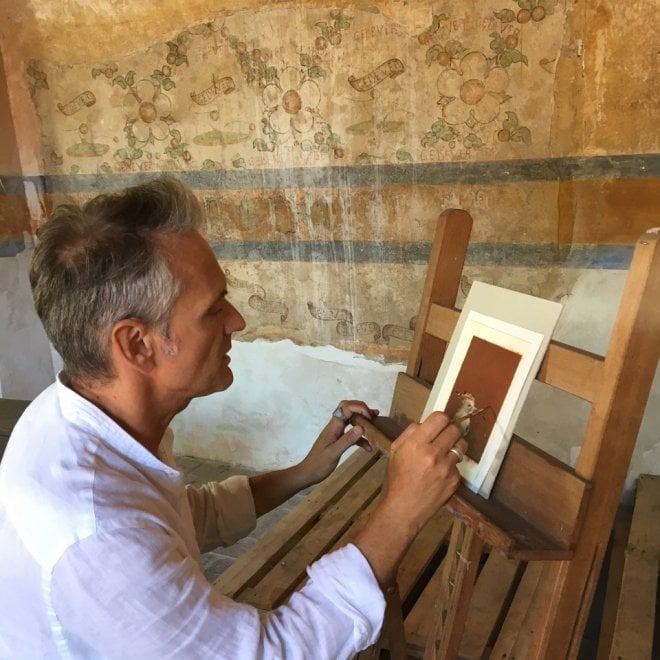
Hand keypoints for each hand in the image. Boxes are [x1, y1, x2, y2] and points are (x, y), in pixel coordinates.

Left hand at [297, 400, 379, 485]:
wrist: (309, 473)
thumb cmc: (319, 464)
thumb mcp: (334, 453)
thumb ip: (347, 440)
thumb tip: (361, 427)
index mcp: (333, 426)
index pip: (346, 408)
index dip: (359, 408)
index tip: (369, 418)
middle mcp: (335, 426)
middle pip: (348, 409)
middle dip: (362, 409)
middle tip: (373, 416)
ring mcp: (337, 433)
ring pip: (351, 420)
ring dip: (363, 421)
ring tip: (376, 424)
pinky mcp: (339, 441)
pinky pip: (352, 435)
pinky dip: (361, 438)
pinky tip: (368, 447)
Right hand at [381, 411, 466, 531]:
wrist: (403, 509)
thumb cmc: (397, 478)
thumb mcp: (395, 450)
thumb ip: (410, 433)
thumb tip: (425, 423)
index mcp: (416, 443)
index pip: (440, 418)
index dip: (440, 419)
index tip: (438, 424)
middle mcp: (433, 453)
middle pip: (454, 429)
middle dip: (449, 431)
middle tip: (443, 438)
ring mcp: (446, 468)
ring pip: (461, 445)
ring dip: (454, 446)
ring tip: (444, 453)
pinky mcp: (455, 480)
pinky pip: (458, 465)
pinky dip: (451, 466)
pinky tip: (440, 474)